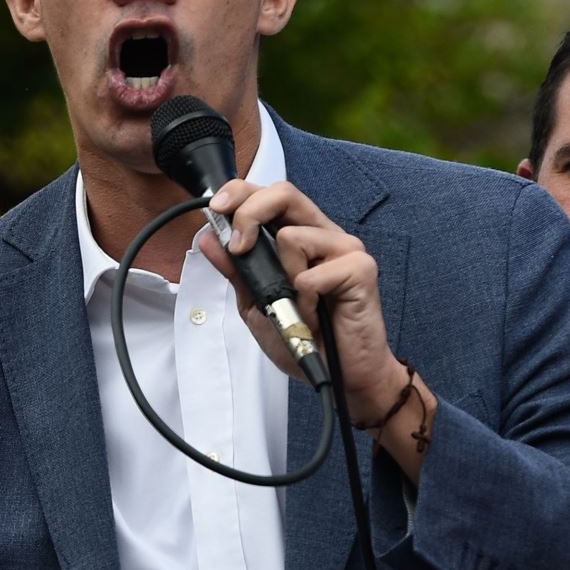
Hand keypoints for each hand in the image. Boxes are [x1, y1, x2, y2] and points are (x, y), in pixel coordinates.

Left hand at [201, 179, 434, 482]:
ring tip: (296, 305)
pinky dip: (303, 302)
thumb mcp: (256, 304)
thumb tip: (208, 238)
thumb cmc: (305, 338)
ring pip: (293, 236)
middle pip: (284, 193)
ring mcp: (344, 248)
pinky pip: (312, 274)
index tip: (216, 210)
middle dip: (250, 213)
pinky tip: (314, 317)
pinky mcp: (361, 268)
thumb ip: (236, 271)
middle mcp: (323, 234)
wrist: (340, 376)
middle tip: (239, 248)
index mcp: (299, 236)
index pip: (269, 194)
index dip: (240, 193)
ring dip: (283, 279)